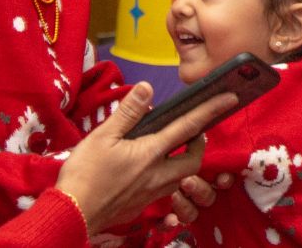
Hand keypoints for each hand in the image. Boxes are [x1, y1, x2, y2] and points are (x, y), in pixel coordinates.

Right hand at [53, 81, 237, 233]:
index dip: (210, 110)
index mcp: (150, 153)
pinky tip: (152, 168)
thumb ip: (128, 112)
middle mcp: (157, 175)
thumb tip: (148, 88)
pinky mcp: (142, 205)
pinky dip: (168, 175)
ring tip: (173, 146)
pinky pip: (166, 189)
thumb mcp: (102, 136)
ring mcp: (151, 193)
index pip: (188, 127)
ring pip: (181, 176)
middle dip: (199, 143)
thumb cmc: (84, 173)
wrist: (72, 214)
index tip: (230, 98)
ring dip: (184, 160)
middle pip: (193, 159)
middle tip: (192, 130)